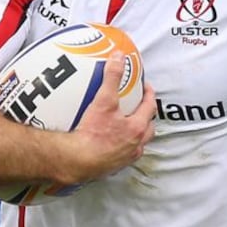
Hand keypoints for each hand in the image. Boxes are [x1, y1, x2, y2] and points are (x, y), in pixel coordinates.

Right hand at [62, 51, 155, 183]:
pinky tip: (109, 143)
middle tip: (141, 108)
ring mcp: (124, 158)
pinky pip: (121, 156)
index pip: (149, 108)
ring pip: (137, 145)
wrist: (77, 160)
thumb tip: (118, 58)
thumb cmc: (93, 134)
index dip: (149, 96)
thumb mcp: (104, 100)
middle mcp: (134, 145)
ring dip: (136, 135)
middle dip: (147, 118)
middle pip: (148, 129)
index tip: (146, 88)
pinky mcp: (111, 167)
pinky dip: (120, 148)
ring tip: (127, 127)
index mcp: (136, 128)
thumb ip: (112, 77)